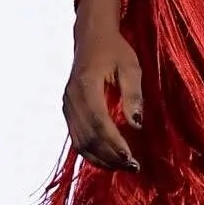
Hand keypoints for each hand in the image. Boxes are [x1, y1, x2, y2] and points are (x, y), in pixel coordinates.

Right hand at [63, 0, 143, 172]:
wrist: (91, 36)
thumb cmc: (115, 49)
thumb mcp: (131, 67)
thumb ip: (133, 95)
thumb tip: (136, 125)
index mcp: (86, 85)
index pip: (99, 122)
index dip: (115, 144)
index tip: (132, 158)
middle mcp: (71, 98)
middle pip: (88, 137)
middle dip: (110, 156)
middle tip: (133, 168)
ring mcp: (67, 106)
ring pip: (80, 142)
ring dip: (101, 159)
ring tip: (123, 167)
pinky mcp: (68, 110)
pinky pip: (77, 138)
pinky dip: (92, 152)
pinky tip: (109, 159)